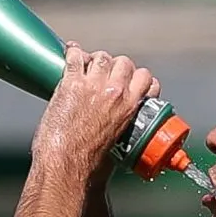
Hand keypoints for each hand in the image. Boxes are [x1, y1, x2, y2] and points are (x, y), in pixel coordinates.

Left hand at [32, 42, 161, 169]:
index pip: (146, 78)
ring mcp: (93, 85)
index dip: (139, 77)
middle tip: (106, 74)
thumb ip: (124, 125)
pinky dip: (72, 52)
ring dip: (95, 59)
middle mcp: (115, 92)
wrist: (69, 163)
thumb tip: (119, 125)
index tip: (131, 81)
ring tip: (87, 66)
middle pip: (124, 62)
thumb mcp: (121, 142)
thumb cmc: (93, 162)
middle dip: (116, 66)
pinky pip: (74, 56)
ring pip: (101, 56)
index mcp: (131, 107)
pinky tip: (70, 53)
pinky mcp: (71, 83)